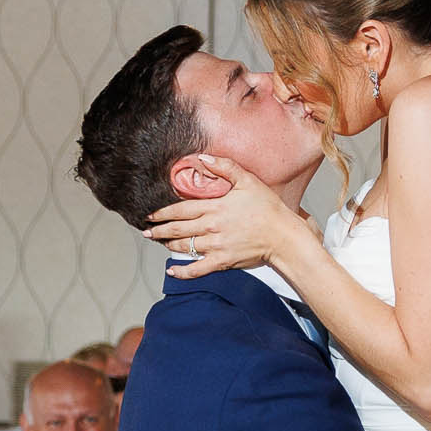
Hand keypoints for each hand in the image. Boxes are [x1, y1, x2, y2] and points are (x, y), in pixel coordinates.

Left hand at [146, 156, 311, 276]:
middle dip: (159, 230)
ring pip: (184, 247)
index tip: (151, 215)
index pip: (180, 210)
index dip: (163, 213)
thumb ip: (224, 166)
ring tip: (160, 242)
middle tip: (147, 231)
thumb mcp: (247, 180)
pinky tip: (172, 271)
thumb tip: (202, 158)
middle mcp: (211, 227)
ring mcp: (215, 246)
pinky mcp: (222, 261)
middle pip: (177, 229)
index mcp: (214, 207)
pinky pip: (197, 269)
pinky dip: (183, 272)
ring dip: (168, 245)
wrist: (283, 236)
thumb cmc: (268, 208)